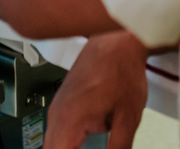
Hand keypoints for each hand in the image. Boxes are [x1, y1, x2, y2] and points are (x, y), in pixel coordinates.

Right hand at [44, 32, 148, 148]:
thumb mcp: (128, 118)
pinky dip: (64, 143)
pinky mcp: (62, 101)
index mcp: (70, 120)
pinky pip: (55, 130)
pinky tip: (78, 145)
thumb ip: (119, 147)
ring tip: (86, 146)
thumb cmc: (121, 69)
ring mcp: (57, 106)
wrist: (116, 41)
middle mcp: (57, 114)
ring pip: (51, 142)